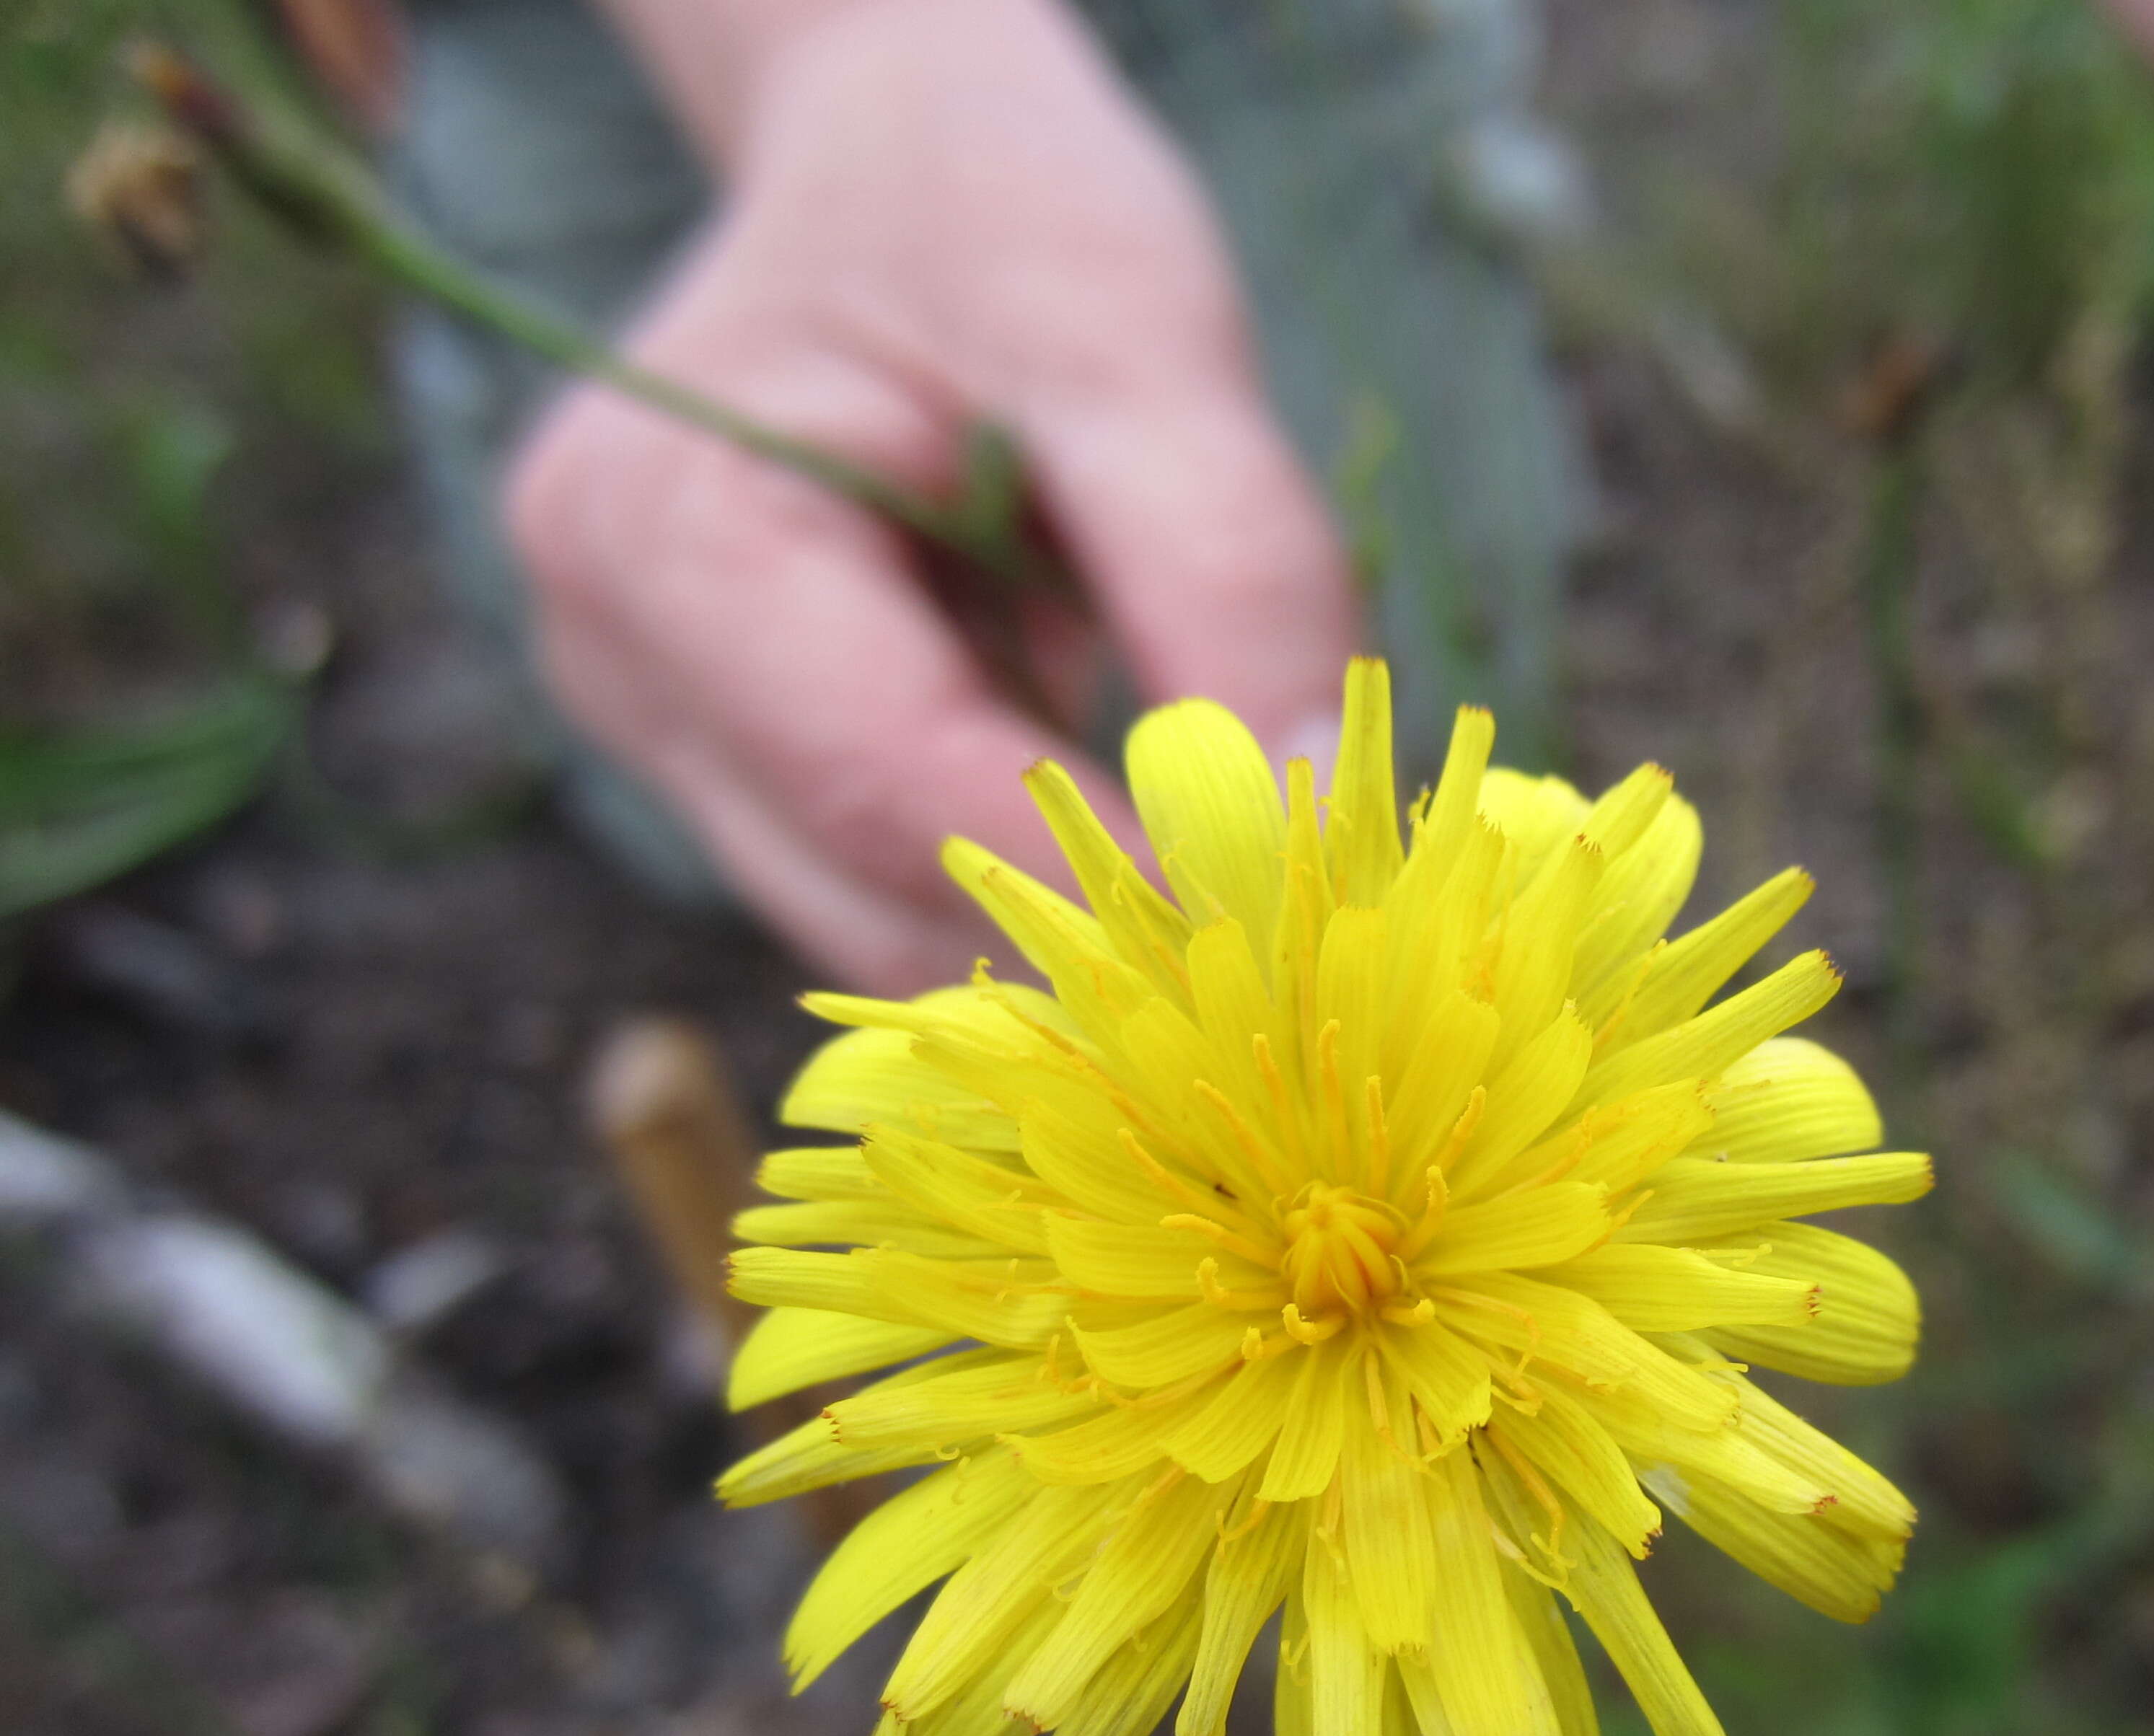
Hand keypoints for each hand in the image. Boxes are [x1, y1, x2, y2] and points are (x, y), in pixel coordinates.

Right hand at [505, 0, 1356, 993]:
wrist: (897, 154)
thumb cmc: (996, 210)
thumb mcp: (1136, 342)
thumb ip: (1228, 573)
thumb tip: (1305, 821)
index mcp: (664, 536)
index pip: (895, 792)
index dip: (1105, 873)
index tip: (1295, 900)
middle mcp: (617, 662)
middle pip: (875, 905)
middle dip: (1088, 925)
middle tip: (1291, 901)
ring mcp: (658, 727)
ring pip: (888, 932)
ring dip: (1062, 907)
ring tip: (1207, 818)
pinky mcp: (728, 761)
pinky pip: (896, 885)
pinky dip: (1028, 868)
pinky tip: (1111, 786)